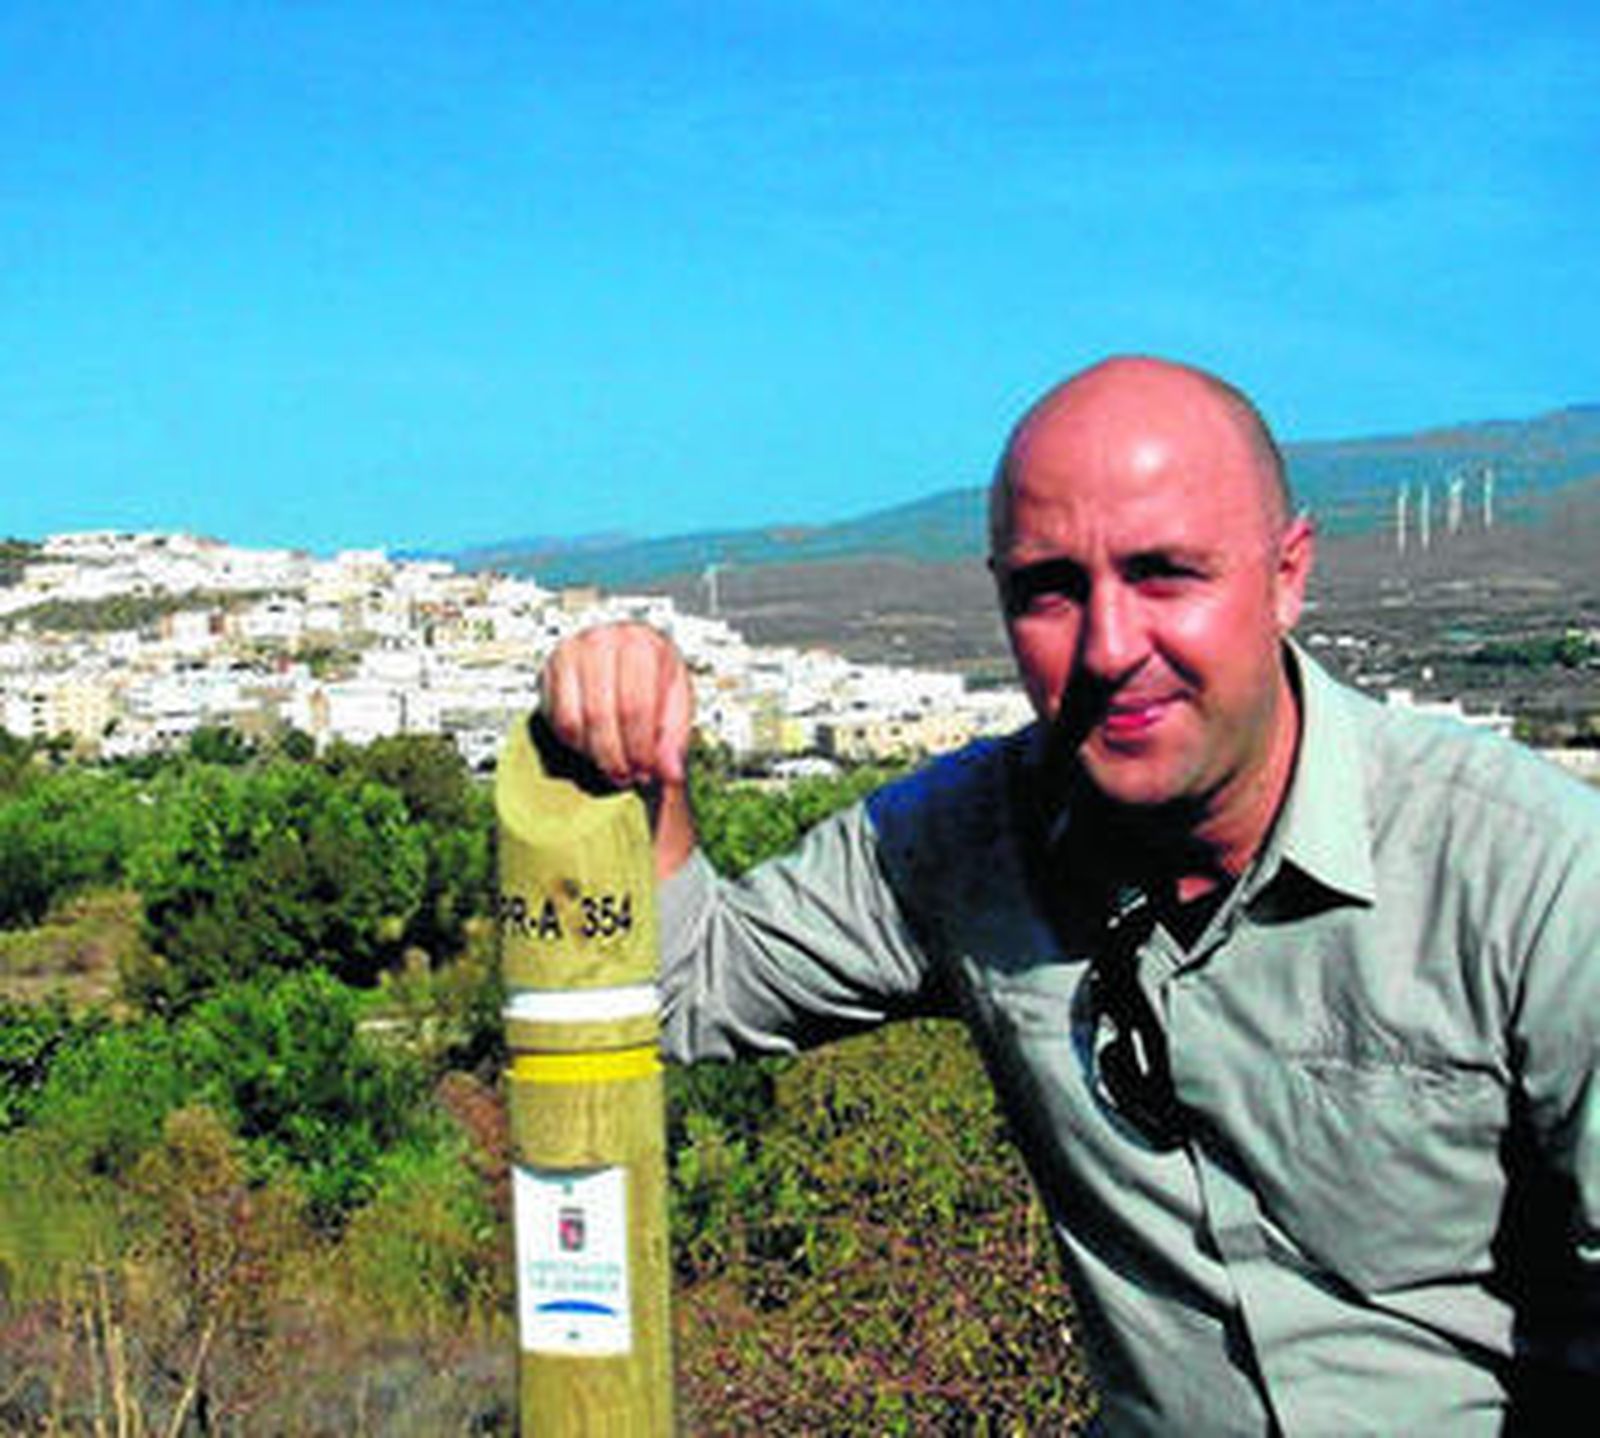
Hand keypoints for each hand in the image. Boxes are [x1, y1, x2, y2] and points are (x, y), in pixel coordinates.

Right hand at [539, 623, 694, 789]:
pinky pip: (558, 720)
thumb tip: (671, 776)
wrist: (627, 653)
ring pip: (575, 720)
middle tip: (626, 778)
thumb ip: (675, 740)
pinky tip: (594, 751)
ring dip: (595, 756)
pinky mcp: (551, 668)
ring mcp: (572, 651)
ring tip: (613, 770)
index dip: (639, 748)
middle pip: (601, 715)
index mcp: (642, 645)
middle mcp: (603, 641)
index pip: (635, 706)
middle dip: (615, 758)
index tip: (645, 773)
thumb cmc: (654, 678)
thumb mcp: (676, 704)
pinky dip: (576, 745)